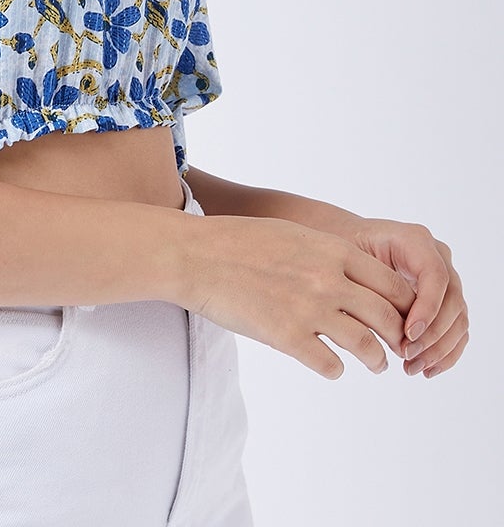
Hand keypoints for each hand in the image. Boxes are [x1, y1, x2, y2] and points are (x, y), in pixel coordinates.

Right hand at [179, 214, 416, 379]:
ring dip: (377, 360)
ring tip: (377, 364)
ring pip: (366, 346)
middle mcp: (329, 280)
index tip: (404, 318)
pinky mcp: (287, 337)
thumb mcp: (294, 234)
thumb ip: (327, 255)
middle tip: (399, 346)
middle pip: (388, 318)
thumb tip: (353, 278)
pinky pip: (330, 365)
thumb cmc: (239, 241)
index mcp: (333, 251)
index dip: (406, 307)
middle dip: (399, 337)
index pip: (392, 286)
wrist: (197, 255)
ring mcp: (309, 310)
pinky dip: (336, 369)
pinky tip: (331, 366)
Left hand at [346, 217, 468, 378]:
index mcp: (414, 240)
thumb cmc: (343, 248)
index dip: (427, 308)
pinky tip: (425, 369)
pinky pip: (456, 329)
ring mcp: (445, 278)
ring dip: (439, 349)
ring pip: (458, 319)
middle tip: (406, 355)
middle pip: (452, 300)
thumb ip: (367, 285)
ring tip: (411, 367)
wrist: (346, 242)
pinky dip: (445, 353)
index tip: (407, 334)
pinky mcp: (445, 300)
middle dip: (432, 335)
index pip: (435, 275)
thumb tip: (386, 328)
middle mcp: (436, 256)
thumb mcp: (348, 258)